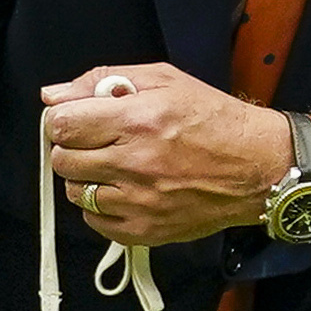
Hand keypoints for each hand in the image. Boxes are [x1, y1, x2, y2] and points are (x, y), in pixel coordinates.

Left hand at [37, 62, 290, 247]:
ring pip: (75, 193)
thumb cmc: (214, 120)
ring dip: (86, 178)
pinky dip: (101, 208)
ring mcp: (139, 202)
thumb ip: (103, 81)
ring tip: (114, 166)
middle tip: (97, 142)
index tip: (75, 119)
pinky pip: (95, 222)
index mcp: (137, 120)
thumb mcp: (164, 80)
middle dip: (72, 147)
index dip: (62, 119)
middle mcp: (135, 164)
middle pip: (62, 160)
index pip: (62, 124)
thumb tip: (53, 94)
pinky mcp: (145, 230)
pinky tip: (124, 191)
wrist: (257, 168)